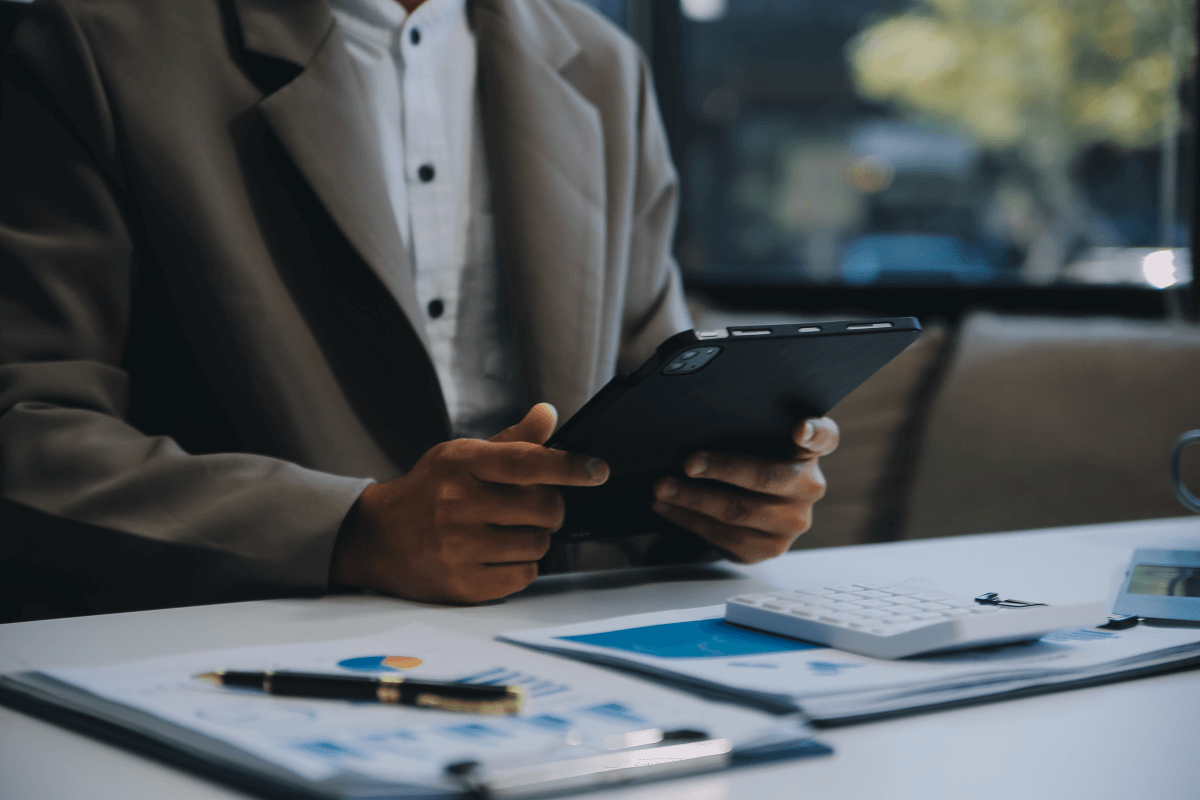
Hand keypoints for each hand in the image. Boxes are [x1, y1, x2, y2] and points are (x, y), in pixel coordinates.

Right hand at [331, 403, 608, 603]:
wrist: (376, 538)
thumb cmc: (427, 492)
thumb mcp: (460, 455)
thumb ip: (510, 441)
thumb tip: (548, 414)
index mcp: (461, 464)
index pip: (526, 461)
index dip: (569, 466)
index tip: (597, 470)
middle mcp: (457, 504)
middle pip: (543, 508)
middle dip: (551, 509)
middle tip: (537, 509)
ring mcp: (458, 547)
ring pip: (537, 544)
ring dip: (535, 539)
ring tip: (508, 532)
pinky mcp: (462, 584)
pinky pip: (522, 576)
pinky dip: (520, 566)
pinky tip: (498, 556)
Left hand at [651, 417, 838, 562]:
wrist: (756, 507)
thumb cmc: (750, 460)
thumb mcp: (755, 440)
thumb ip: (747, 428)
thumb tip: (697, 422)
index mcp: (810, 452)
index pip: (823, 437)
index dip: (813, 432)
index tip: (799, 429)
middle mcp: (810, 488)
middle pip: (766, 477)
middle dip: (722, 469)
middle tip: (687, 463)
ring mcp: (793, 523)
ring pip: (738, 511)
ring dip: (692, 499)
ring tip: (662, 488)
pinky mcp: (770, 548)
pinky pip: (725, 537)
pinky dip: (689, 520)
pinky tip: (667, 508)